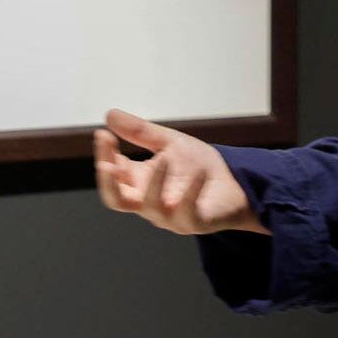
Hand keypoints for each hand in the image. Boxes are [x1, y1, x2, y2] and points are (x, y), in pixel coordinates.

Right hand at [93, 108, 268, 235]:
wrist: (234, 182)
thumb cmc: (197, 166)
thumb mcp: (167, 143)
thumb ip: (140, 132)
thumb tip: (109, 114)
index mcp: (138, 182)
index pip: (112, 173)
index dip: (104, 155)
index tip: (103, 135)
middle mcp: (148, 201)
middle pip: (116, 200)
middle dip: (108, 182)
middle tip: (106, 164)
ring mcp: (169, 215)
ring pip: (150, 206)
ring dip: (155, 183)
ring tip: (165, 159)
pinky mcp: (193, 222)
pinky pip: (187, 211)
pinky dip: (191, 191)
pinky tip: (199, 173)